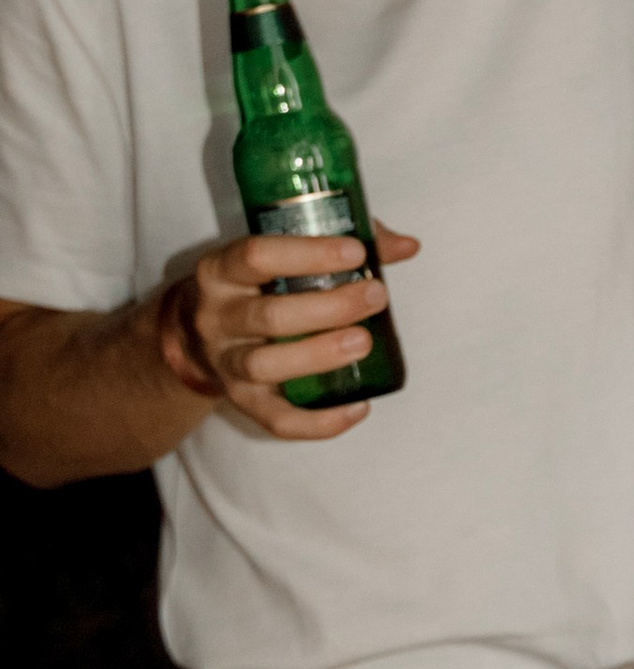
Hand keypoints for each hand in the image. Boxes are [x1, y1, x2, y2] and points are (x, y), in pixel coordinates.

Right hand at [157, 226, 420, 441]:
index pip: (256, 256)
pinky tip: (360, 407)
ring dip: (319, 355)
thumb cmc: (252, 287)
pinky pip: (277, 421)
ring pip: (265, 366)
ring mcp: (225, 363)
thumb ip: (337, 247)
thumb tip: (407, 246)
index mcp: (221, 271)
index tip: (355, 252)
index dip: (307, 254)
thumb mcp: (276, 257)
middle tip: (375, 296)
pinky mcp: (242, 402)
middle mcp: (216, 317)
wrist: (191, 337)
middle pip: (267, 316)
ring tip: (364, 342)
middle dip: (328, 308)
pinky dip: (319, 422)